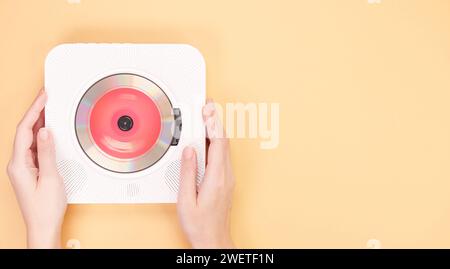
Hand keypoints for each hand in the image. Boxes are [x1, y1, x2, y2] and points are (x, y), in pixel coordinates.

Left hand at [7, 90, 66, 248]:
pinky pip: (34, 148)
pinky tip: (49, 132)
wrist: (43, 227)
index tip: (43, 97)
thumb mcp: (51, 178)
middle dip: (36, 112)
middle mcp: (17, 165)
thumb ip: (47, 153)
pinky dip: (42, 137)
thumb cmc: (45, 208)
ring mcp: (23, 168)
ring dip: (39, 123)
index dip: (34, 110)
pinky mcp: (30, 171)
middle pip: (25, 132)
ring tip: (49, 109)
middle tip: (46, 97)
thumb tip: (45, 131)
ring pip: (29, 139)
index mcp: (19, 164)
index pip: (25, 130)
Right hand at [177, 101, 234, 247]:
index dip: (213, 123)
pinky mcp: (226, 181)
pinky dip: (216, 142)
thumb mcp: (187, 199)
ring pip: (224, 148)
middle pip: (223, 142)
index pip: (218, 143)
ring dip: (216, 130)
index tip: (208, 109)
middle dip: (215, 121)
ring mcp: (228, 178)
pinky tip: (209, 138)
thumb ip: (188, 173)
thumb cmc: (200, 224)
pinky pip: (222, 156)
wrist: (213, 240)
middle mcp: (226, 176)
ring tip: (207, 116)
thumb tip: (189, 151)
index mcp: (217, 178)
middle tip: (208, 106)